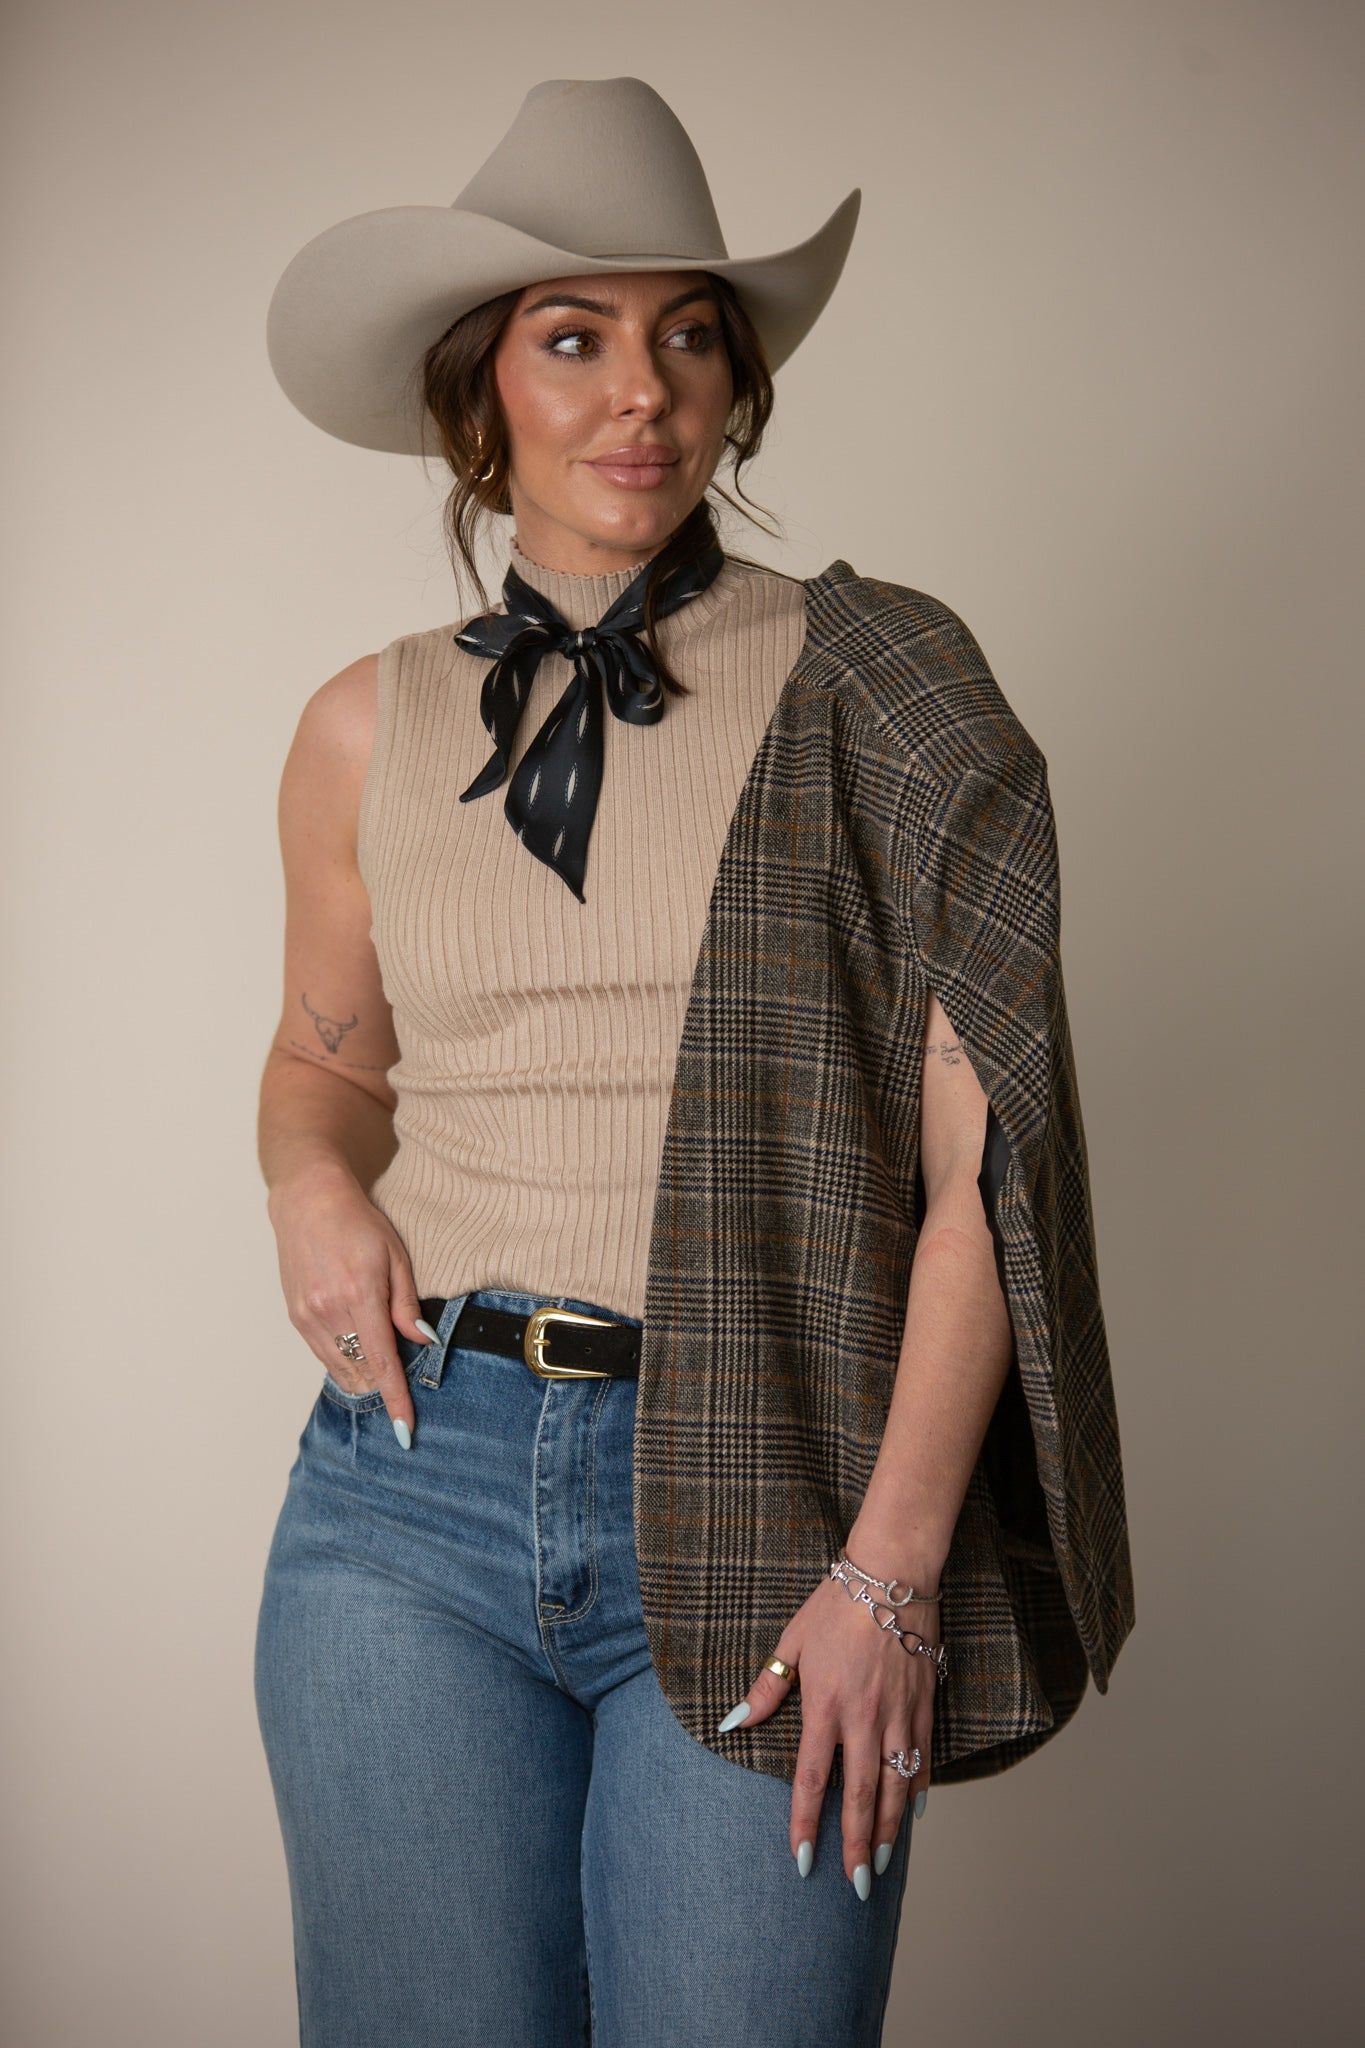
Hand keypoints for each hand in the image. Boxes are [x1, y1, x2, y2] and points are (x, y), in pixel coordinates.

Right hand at [269, 1162, 433, 1446]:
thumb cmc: (359, 1223)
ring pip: (340, 1369)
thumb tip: (423, 1342)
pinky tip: (359, 1352)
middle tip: (404, 1389)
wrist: (308, 1202)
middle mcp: (329, 1311)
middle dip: (383, 1389)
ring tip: (383, 1371)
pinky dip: (344, 1361)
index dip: (395, 1400)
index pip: (382, 1362)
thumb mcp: (396, 1256)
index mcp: (360, 1295)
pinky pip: (324, 1355)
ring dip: (363, 1378)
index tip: (404, 1432)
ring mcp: (308, 1316)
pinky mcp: (296, 1317)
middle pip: (360, 1373)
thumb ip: (406, 1305)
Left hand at [717, 1564, 937, 1895]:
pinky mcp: (924, 1703)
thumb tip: (734, 1722)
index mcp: (826, 1705)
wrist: (892, 1573)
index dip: (806, 1823)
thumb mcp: (792, 1642)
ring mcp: (899, 1713)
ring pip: (896, 1785)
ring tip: (881, 1864)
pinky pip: (922, 1757)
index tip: (803, 1859)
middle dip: (855, 1844)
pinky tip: (912, 1814)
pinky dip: (917, 1788)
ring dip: (888, 1829)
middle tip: (856, 1884)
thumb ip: (766, 1689)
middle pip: (860, 1795)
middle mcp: (864, 1717)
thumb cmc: (836, 1604)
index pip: (813, 1779)